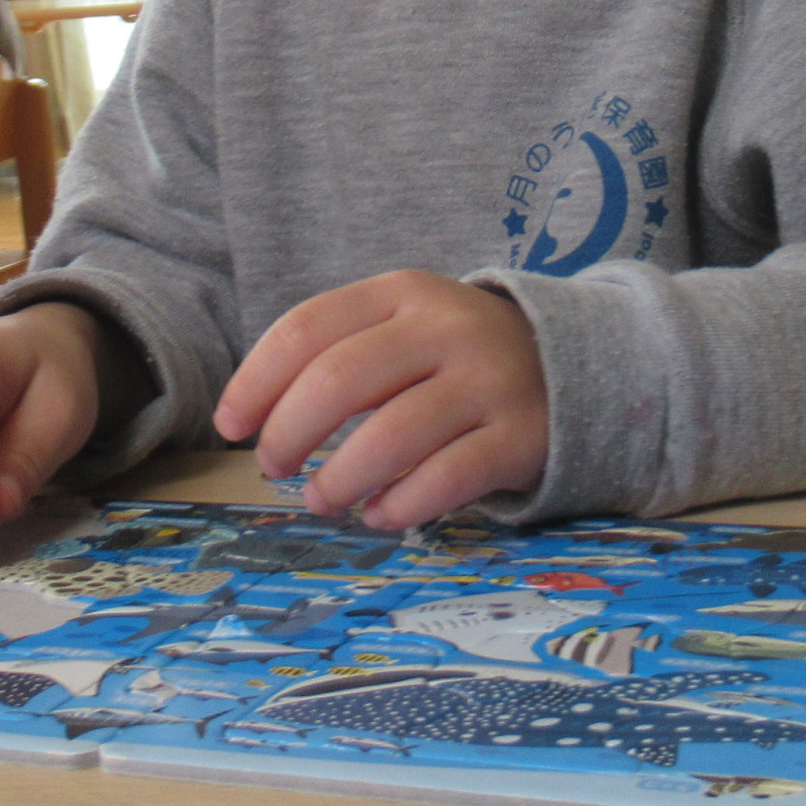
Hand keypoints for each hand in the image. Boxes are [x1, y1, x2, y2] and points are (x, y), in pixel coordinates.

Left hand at [214, 271, 547, 530]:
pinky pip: (445, 480)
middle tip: (273, 467)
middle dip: (288, 433)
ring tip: (322, 498)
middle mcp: (445, 328)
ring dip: (338, 479)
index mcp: (403, 291)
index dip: (256, 381)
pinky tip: (380, 514)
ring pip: (390, 437)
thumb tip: (254, 416)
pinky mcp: (519, 437)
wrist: (573, 363)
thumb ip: (338, 352)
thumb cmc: (455, 354)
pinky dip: (399, 506)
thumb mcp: (404, 324)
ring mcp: (487, 381)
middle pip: (340, 380)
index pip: (307, 328)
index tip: (232, 426)